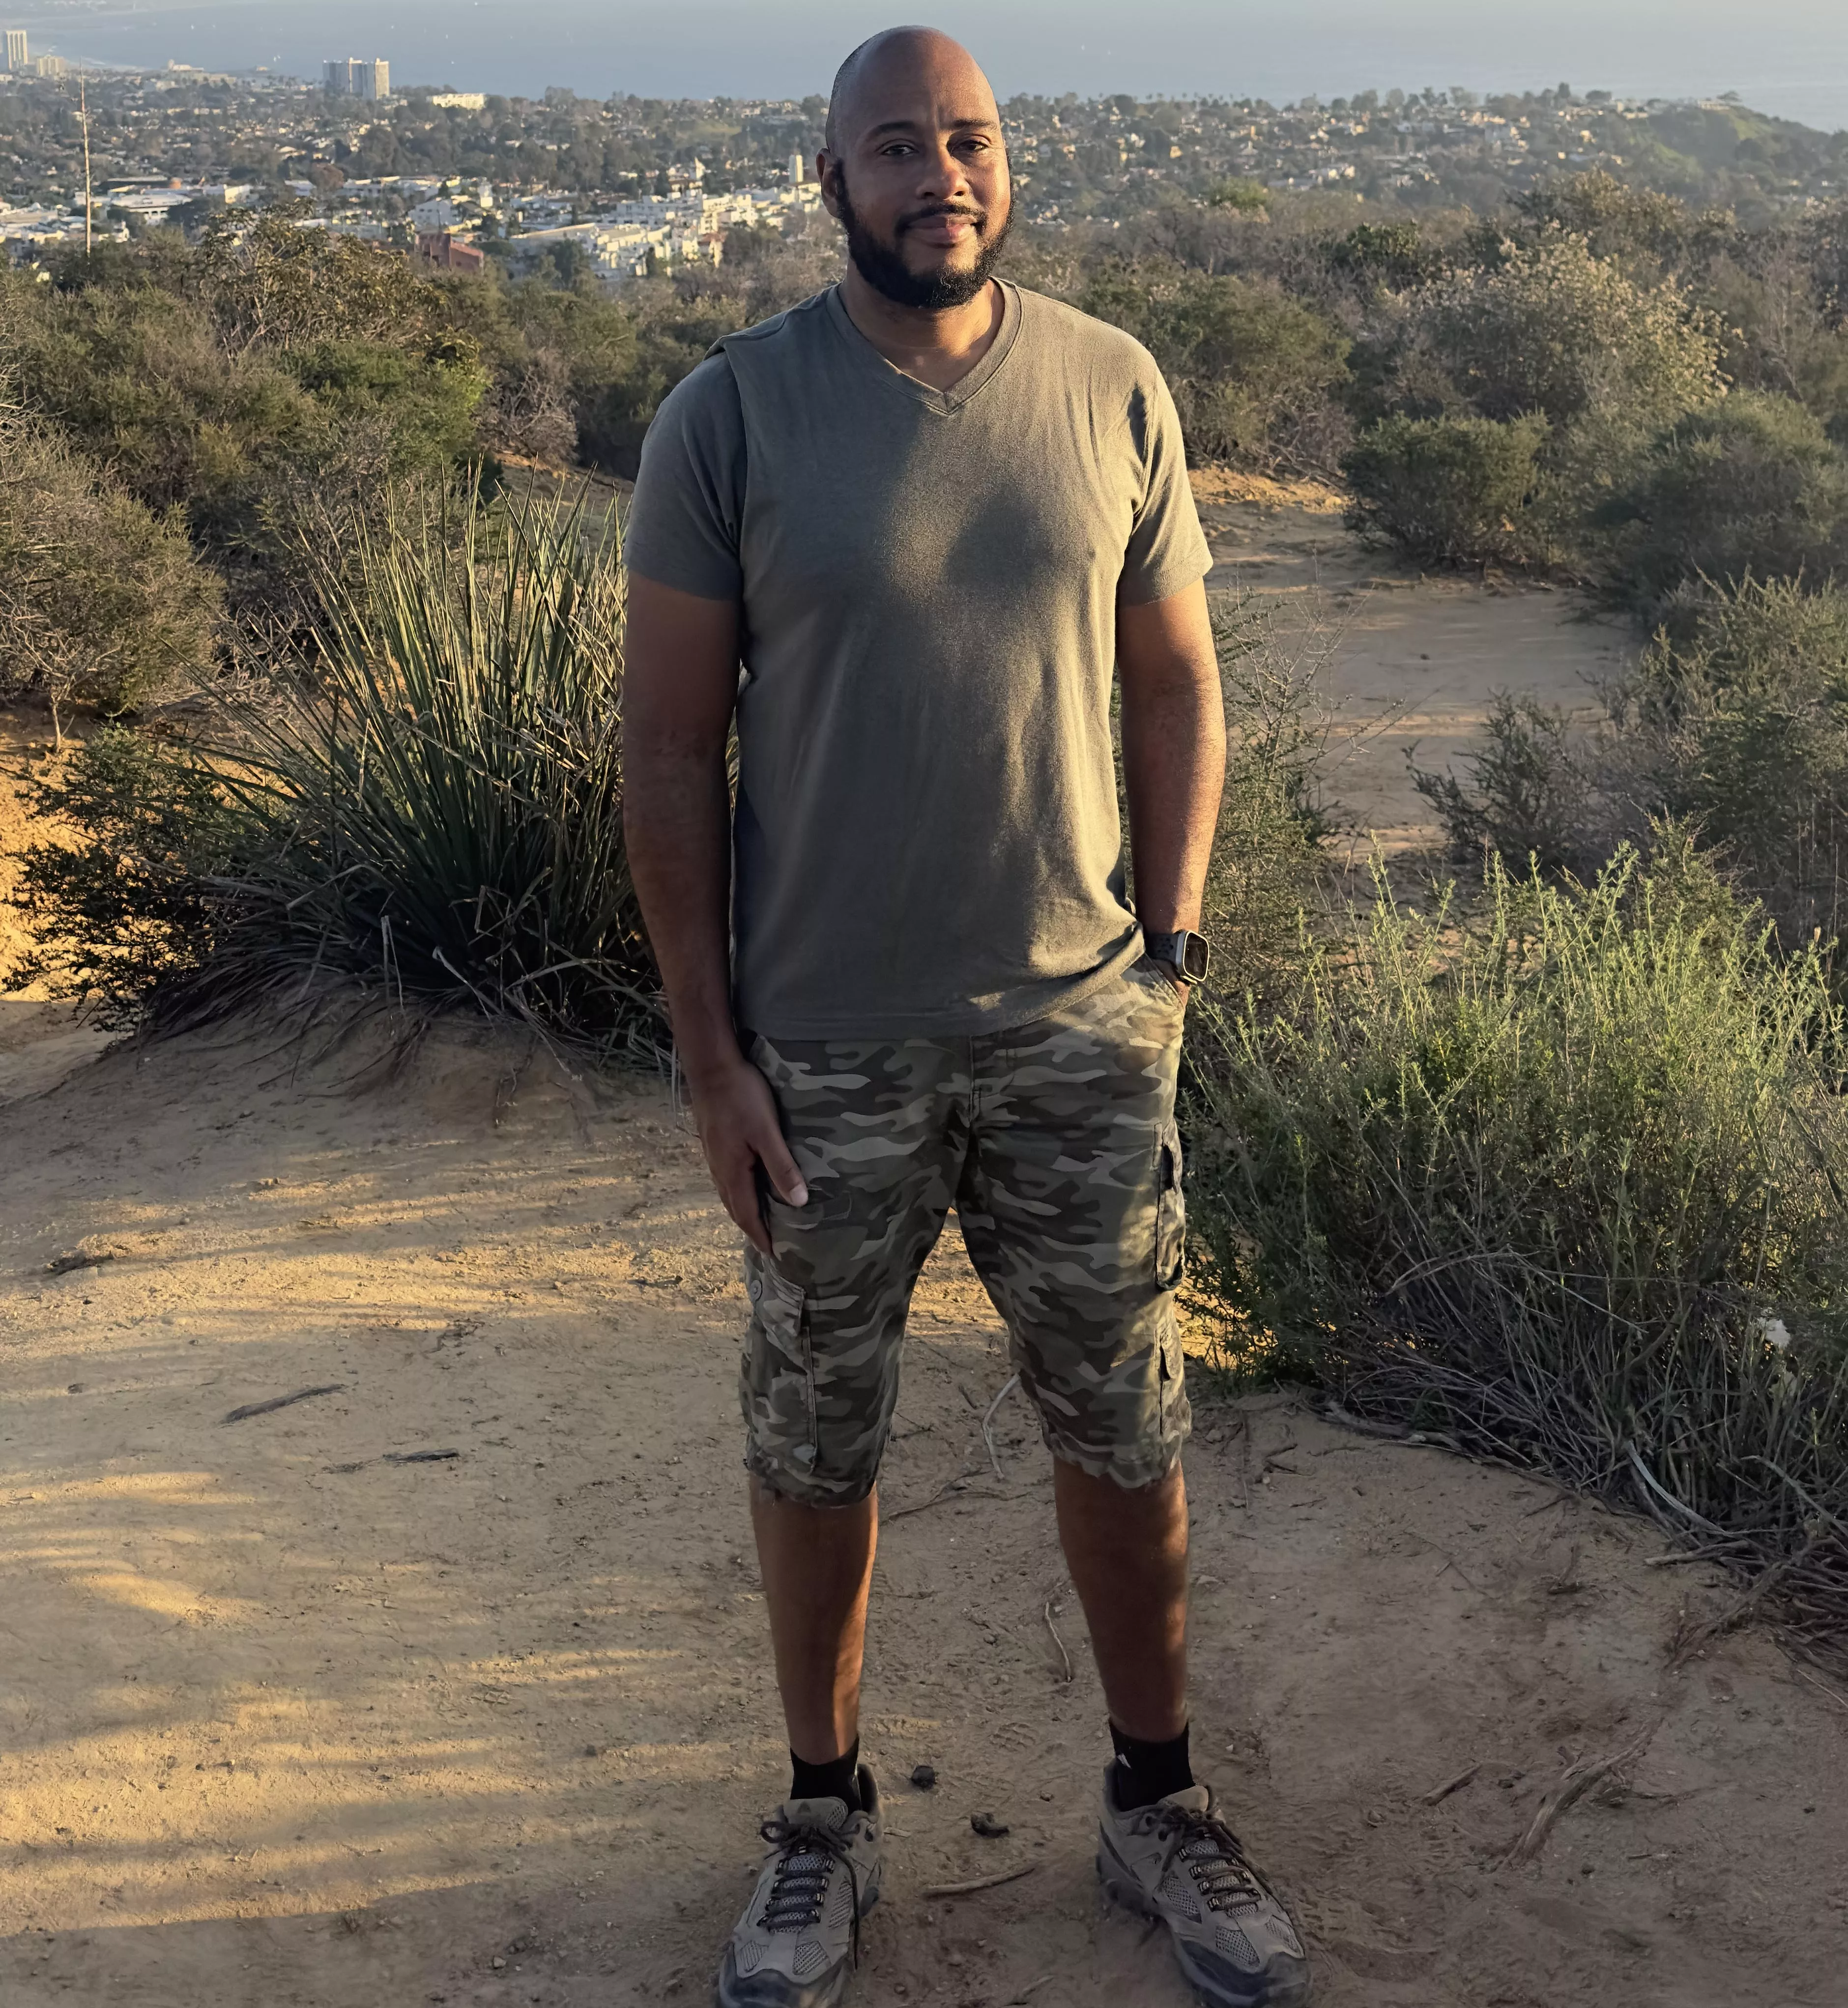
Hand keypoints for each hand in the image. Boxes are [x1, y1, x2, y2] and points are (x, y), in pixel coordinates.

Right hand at [686, 1050, 807, 1256]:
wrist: (711, 1067)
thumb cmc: (741, 1096)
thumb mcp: (767, 1132)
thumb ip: (781, 1167)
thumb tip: (798, 1202)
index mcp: (733, 1171)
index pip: (747, 1214)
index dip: (760, 1235)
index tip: (773, 1254)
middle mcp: (719, 1169)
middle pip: (734, 1208)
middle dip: (750, 1228)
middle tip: (768, 1244)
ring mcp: (714, 1155)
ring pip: (729, 1193)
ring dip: (743, 1210)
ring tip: (760, 1221)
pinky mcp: (714, 1142)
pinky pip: (726, 1178)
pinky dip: (737, 1191)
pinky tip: (747, 1185)